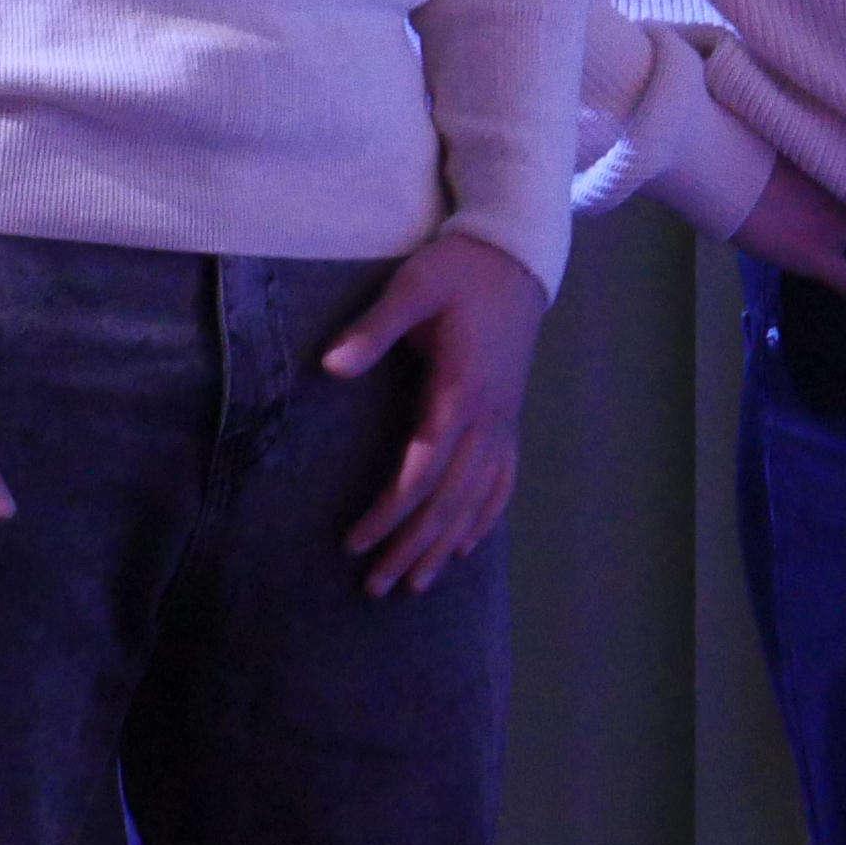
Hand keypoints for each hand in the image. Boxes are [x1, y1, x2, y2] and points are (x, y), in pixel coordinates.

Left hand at [321, 230, 544, 598]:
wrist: (516, 255)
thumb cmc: (458, 270)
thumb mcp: (413, 287)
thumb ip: (373, 329)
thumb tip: (330, 367)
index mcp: (460, 393)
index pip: (422, 473)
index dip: (389, 515)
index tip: (355, 545)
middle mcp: (488, 418)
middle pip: (449, 501)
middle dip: (413, 547)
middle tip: (377, 589)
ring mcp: (504, 421)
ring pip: (476, 500)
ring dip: (445, 545)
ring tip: (417, 585)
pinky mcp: (509, 416)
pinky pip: (501, 480)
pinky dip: (484, 517)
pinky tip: (466, 545)